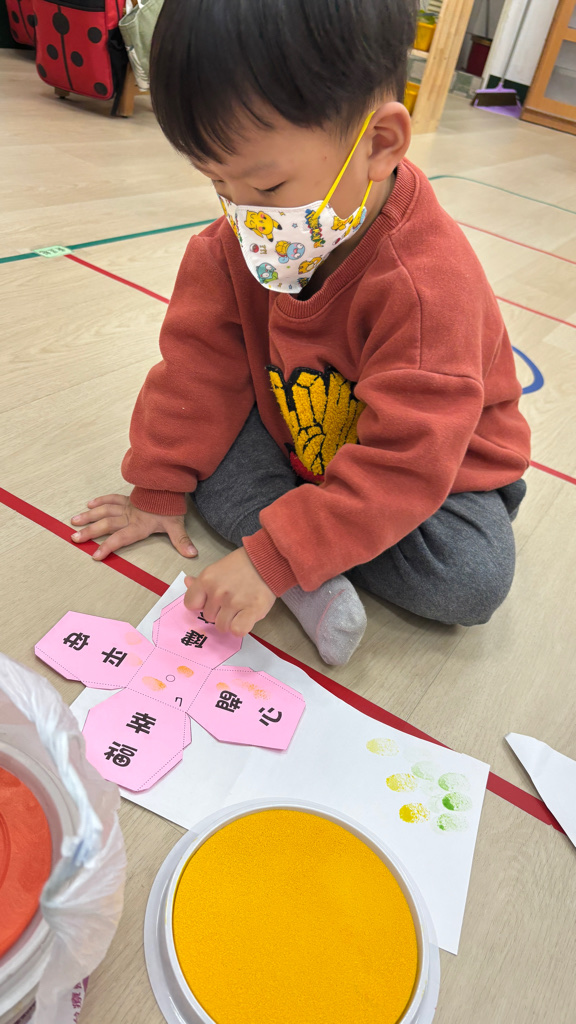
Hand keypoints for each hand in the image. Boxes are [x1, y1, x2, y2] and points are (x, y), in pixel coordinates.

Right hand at [70, 493, 197, 560]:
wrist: (170, 486)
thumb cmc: (171, 508)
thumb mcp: (177, 525)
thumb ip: (181, 541)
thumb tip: (192, 554)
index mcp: (139, 526)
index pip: (121, 538)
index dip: (108, 546)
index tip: (95, 555)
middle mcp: (129, 516)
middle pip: (106, 525)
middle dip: (90, 532)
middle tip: (74, 539)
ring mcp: (126, 507)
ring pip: (104, 511)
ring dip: (89, 516)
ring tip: (74, 522)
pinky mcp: (127, 499)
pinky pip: (111, 499)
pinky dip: (100, 501)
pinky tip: (89, 504)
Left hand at [184, 547, 275, 635]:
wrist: (267, 560)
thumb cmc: (242, 565)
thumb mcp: (217, 569)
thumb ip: (201, 580)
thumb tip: (187, 582)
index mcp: (207, 580)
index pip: (191, 604)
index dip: (201, 604)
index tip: (211, 601)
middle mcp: (218, 592)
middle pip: (208, 617)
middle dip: (218, 612)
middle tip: (231, 600)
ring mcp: (234, 602)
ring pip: (222, 626)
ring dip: (230, 621)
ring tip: (240, 608)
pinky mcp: (251, 610)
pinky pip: (237, 630)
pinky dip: (241, 627)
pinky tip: (246, 617)